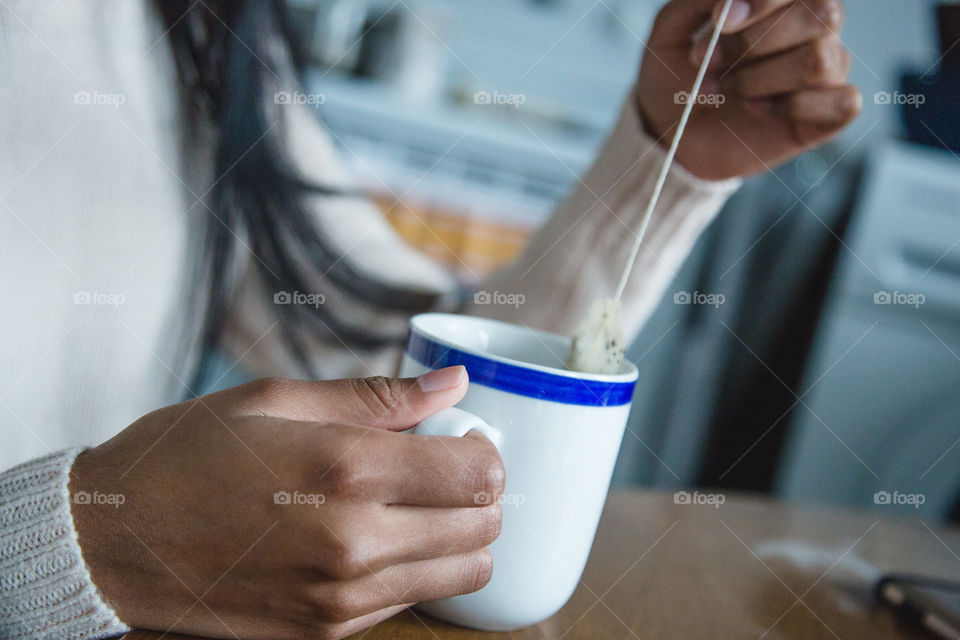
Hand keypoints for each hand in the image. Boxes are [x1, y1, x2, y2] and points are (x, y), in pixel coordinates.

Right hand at [69, 367, 503, 639]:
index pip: (478, 473)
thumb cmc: (187, 456)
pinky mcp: (325, 631)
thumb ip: (378, 397)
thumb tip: (452, 383)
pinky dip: (417, 570)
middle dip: (479, 493)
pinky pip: (412, 602)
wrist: (110, 541)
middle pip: (484, 527)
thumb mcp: (276, 401)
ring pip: (464, 574)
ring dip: (458, 536)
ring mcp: (342, 596)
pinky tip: (377, 539)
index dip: (483, 450)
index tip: (460, 437)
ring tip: (414, 506)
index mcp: (346, 468)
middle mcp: (354, 540)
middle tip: (442, 469)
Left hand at [638, 0, 860, 180]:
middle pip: (822, 14)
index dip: (763, 0)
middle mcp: (815, 28)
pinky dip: (794, 107)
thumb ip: (696, 0)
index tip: (719, 21)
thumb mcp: (671, 31)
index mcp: (784, 1)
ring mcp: (827, 70)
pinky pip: (843, 102)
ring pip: (821, 59)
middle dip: (755, 41)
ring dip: (761, 78)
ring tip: (727, 89)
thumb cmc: (678, 77)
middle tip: (711, 63)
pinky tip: (758, 108)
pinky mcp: (830, 114)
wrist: (673, 133)